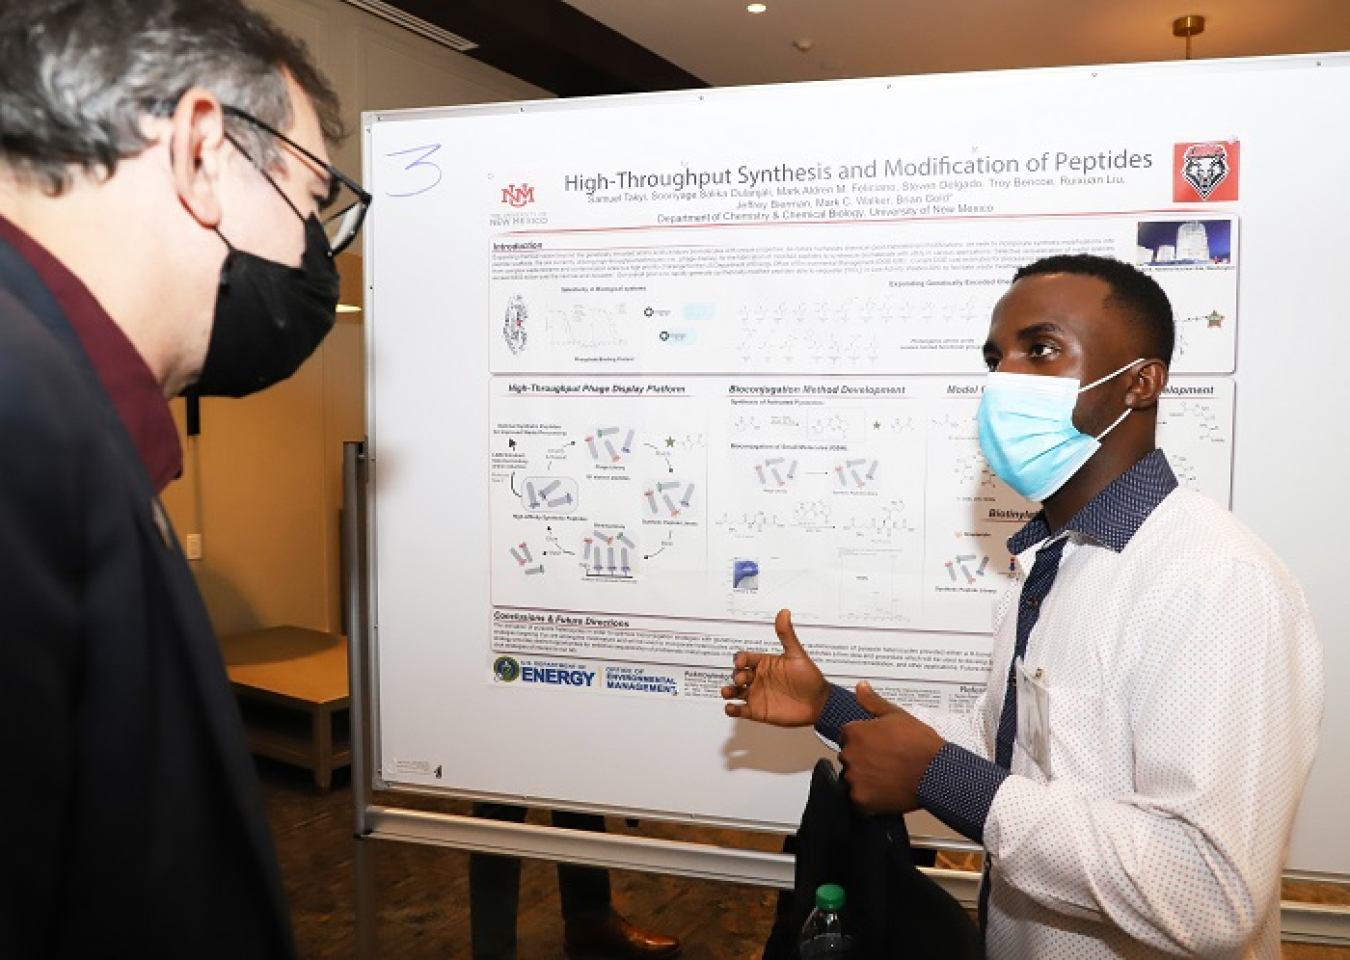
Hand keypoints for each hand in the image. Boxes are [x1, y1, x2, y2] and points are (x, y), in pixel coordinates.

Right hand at [721, 609, 828, 726]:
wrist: (818, 703)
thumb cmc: (810, 678)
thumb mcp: (797, 654)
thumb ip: (787, 635)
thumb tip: (784, 613)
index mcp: (765, 663)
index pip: (745, 658)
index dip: (741, 659)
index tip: (741, 662)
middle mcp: (758, 678)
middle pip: (738, 674)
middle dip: (736, 675)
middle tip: (742, 678)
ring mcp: (757, 694)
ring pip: (735, 691)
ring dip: (728, 691)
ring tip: (727, 692)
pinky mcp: (758, 711)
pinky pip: (741, 710)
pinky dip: (732, 709)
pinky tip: (731, 708)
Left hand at [839, 682, 945, 814]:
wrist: (936, 772)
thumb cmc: (919, 743)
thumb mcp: (897, 715)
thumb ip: (873, 702)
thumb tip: (860, 687)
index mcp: (854, 733)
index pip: (847, 737)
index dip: (864, 742)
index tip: (878, 747)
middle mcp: (849, 755)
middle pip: (848, 758)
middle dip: (862, 760)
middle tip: (885, 763)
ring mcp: (853, 779)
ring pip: (851, 780)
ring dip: (864, 780)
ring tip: (887, 778)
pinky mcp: (860, 800)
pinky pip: (857, 801)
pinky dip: (868, 799)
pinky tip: (885, 792)